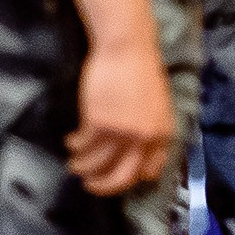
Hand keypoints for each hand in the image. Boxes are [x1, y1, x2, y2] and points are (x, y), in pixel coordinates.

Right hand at [67, 39, 174, 195]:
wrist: (128, 49)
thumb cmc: (141, 73)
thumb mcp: (157, 106)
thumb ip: (151, 131)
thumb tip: (142, 159)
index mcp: (162, 132)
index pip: (149, 170)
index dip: (131, 179)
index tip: (116, 179)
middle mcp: (144, 137)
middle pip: (121, 177)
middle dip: (102, 186)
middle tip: (89, 185)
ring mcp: (121, 132)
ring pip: (95, 165)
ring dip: (81, 167)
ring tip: (74, 164)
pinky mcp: (98, 123)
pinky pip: (82, 146)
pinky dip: (74, 146)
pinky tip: (71, 141)